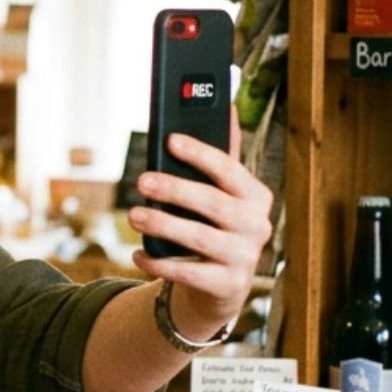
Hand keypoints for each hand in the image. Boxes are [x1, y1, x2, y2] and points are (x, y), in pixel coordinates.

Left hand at [128, 108, 273, 338]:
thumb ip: (222, 156)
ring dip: (163, 225)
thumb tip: (229, 105)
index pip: (229, 170)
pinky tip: (137, 253)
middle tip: (141, 181)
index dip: (201, 154)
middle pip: (212, 203)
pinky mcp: (227, 286)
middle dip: (175, 189)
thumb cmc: (217, 226)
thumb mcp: (223, 193)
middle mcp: (257, 226)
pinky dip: (159, 262)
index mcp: (256, 197)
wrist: (222, 286)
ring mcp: (244, 258)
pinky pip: (188, 272)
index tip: (171, 140)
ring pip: (200, 238)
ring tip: (133, 215)